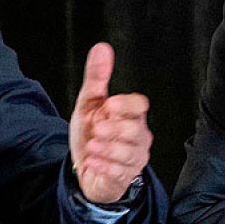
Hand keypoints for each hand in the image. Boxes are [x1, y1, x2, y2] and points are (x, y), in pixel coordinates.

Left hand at [68, 43, 151, 203]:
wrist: (85, 165)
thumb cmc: (92, 132)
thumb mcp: (89, 103)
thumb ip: (97, 77)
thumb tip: (102, 48)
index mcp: (131, 114)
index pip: (139, 105)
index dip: (124, 105)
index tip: (108, 105)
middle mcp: (138, 135)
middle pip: (135, 130)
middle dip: (112, 130)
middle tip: (96, 129)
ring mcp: (134, 157)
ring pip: (129, 153)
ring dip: (106, 149)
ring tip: (91, 146)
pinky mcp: (126, 176)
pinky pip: (120, 172)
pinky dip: (102, 166)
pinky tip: (91, 161)